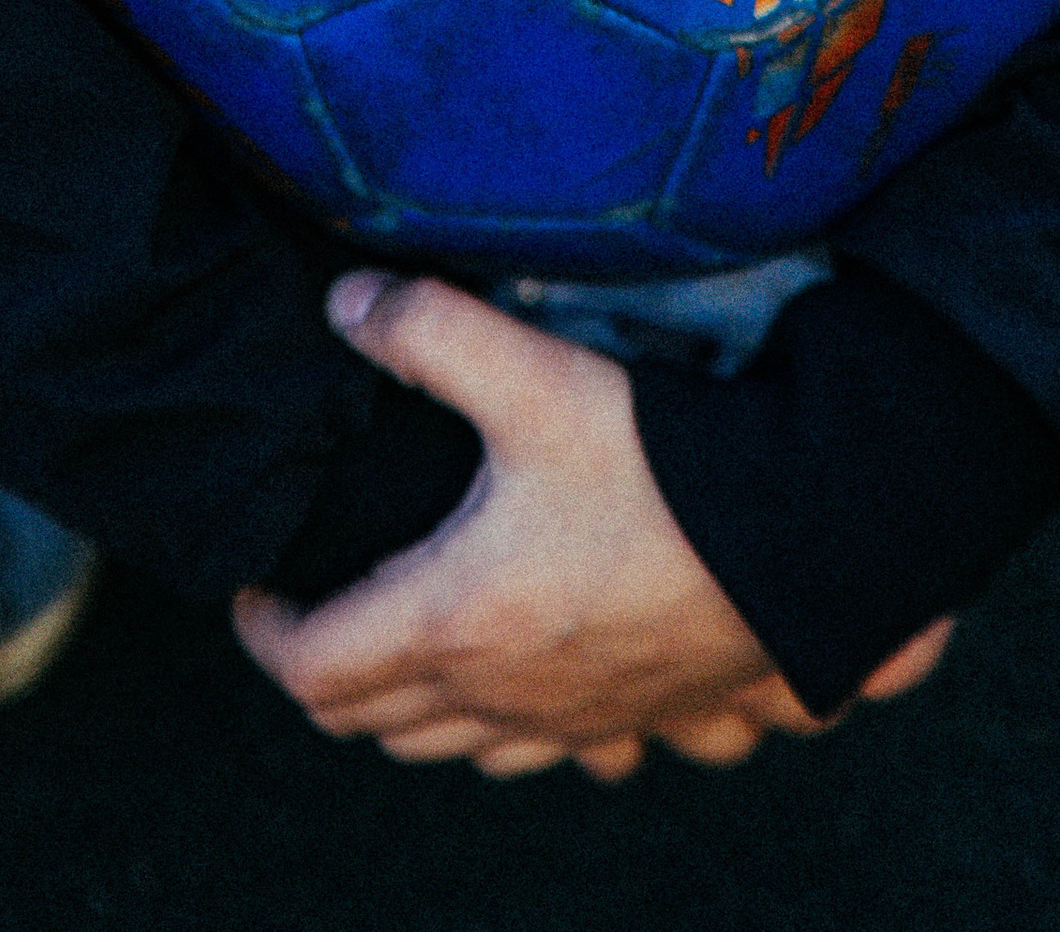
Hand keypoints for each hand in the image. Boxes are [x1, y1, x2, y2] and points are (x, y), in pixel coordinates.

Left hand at [232, 270, 953, 779]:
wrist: (807, 542)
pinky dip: (502, 731)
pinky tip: (517, 680)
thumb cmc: (663, 468)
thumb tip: (344, 302)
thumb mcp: (536, 379)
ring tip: (396, 639)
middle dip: (324, 670)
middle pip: (368, 724)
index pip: (313, 669)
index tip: (253, 588)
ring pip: (452, 752)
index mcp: (455, 620)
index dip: (263, 633)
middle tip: (314, 603)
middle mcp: (503, 693)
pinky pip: (542, 756)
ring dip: (405, 710)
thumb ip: (429, 330)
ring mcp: (571, 721)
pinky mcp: (633, 720)